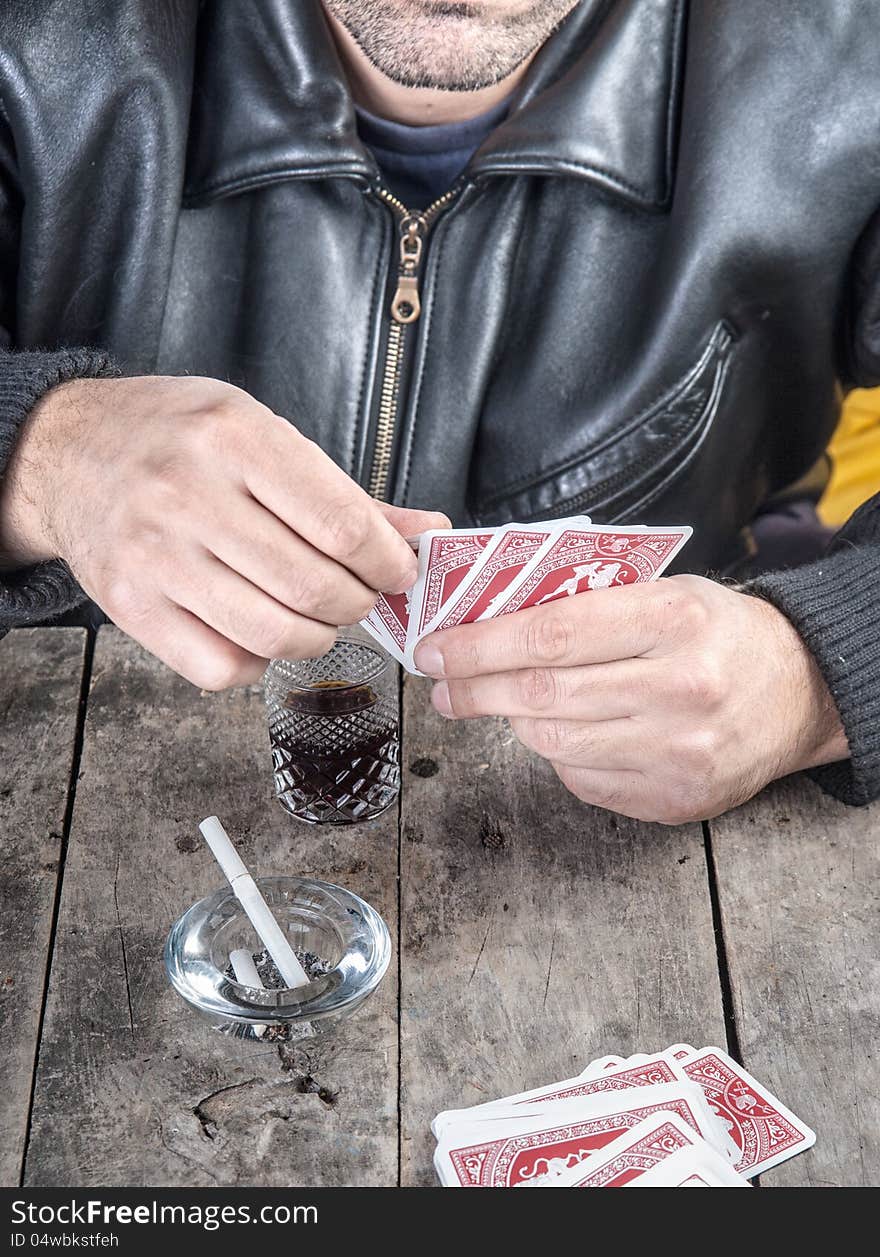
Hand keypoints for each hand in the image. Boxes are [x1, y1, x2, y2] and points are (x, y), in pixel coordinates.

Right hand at [0, 375, 447, 688]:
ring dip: (318, 637)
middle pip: (314, 587)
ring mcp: (155, 557)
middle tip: (360, 594)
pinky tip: (260, 629)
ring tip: (318, 615)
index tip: (398, 571)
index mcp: (234, 438)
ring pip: (274, 635)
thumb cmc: (179, 438)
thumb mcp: (262, 432)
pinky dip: (260, 661)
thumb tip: (430, 535)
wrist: (69, 452)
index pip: (341, 525)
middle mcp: (188, 495)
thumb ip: (345, 493)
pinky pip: (222, 666)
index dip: (388, 561)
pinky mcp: (132, 607)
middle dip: (359, 602)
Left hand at [413, 575, 848, 822]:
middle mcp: (681, 690)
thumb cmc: (721, 634)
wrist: (800, 693)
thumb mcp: (666, 592)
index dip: (480, 645)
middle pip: (543, 693)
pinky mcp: (675, 799)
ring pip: (555, 742)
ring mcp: (679, 753)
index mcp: (676, 621)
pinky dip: (558, 753)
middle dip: (475, 688)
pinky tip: (558, 730)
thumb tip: (490, 622)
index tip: (438, 649)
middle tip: (443, 684)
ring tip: (491, 702)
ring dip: (509, 721)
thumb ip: (588, 604)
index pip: (551, 634)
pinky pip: (584, 779)